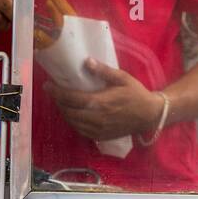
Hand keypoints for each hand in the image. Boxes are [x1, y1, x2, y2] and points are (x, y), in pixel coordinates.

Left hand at [43, 58, 164, 141]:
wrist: (150, 115)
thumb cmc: (136, 94)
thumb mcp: (122, 78)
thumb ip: (103, 71)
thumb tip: (87, 61)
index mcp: (100, 102)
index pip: (71, 98)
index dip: (56, 92)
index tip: (47, 86)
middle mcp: (96, 118)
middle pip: (68, 111)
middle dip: (58, 102)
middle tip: (53, 92)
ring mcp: (98, 129)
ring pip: (72, 122)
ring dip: (64, 112)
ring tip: (61, 102)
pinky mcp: (100, 136)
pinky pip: (80, 131)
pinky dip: (73, 122)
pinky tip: (72, 114)